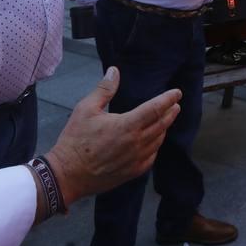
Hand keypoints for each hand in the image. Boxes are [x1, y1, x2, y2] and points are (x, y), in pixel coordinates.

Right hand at [45, 67, 180, 205]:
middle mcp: (136, 143)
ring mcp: (136, 159)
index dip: (168, 99)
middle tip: (176, 105)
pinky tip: (153, 143)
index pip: (155, 108)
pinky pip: (151, 157)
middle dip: (171, 113)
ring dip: (164, 129)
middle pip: (162, 125)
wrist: (67, 175)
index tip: (177, 93)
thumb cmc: (75, 140)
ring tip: (166, 120)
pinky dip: (155, 147)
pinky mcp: (132, 172)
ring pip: (158, 141)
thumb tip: (114, 71)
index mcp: (127, 125)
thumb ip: (104, 89)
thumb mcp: (86, 109)